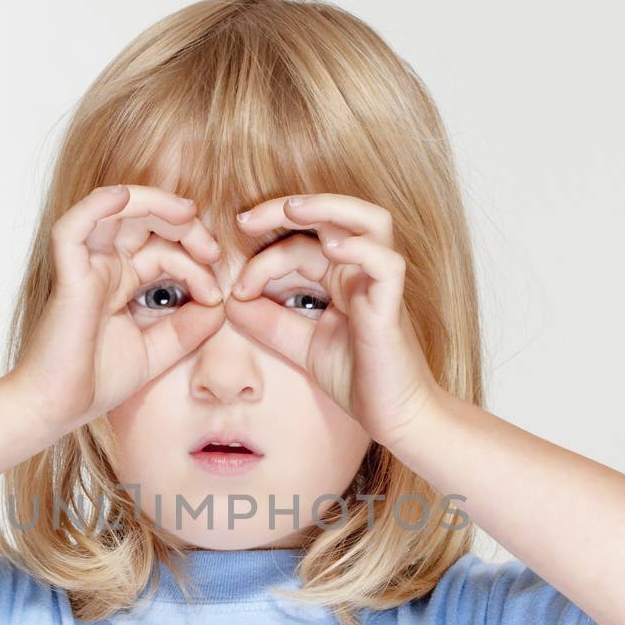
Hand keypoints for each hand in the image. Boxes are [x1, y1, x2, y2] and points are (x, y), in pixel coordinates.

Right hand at [8, 183, 226, 435]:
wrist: (57, 408)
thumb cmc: (96, 382)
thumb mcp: (159, 350)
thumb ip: (189, 327)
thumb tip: (220, 302)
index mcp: (121, 281)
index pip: (163, 251)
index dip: (195, 264)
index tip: (216, 294)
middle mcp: (103, 267)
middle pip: (144, 221)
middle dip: (184, 226)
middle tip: (212, 250)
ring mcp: (84, 267)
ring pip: (114, 209)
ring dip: (154, 204)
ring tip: (188, 216)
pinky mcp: (68, 274)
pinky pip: (75, 226)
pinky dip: (98, 205)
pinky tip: (124, 196)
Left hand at [221, 192, 441, 449]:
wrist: (394, 417)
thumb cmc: (359, 380)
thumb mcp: (301, 346)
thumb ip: (269, 322)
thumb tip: (230, 301)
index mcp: (341, 278)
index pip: (300, 245)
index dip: (262, 259)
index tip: (236, 288)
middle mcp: (362, 272)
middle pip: (332, 216)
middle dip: (286, 208)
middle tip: (245, 220)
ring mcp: (381, 284)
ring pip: (370, 221)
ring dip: (330, 207)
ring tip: (292, 209)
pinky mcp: (393, 305)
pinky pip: (386, 263)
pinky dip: (360, 248)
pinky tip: (330, 248)